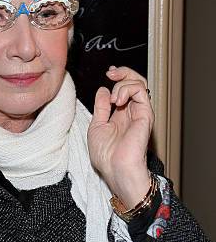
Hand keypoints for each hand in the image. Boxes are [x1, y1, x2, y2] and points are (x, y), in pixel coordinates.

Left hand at [87, 65, 153, 208]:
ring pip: (139, 83)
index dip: (117, 77)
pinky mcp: (145, 115)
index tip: (107, 74)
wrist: (115, 169)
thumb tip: (103, 90)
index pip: (124, 89)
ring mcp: (140, 113)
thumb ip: (101, 107)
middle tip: (110, 73)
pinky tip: (117, 101)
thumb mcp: (97, 126)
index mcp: (121, 115)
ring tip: (113, 98)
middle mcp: (132, 112)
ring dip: (123, 82)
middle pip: (134, 82)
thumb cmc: (106, 156)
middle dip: (122, 72)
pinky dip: (127, 89)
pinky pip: (141, 91)